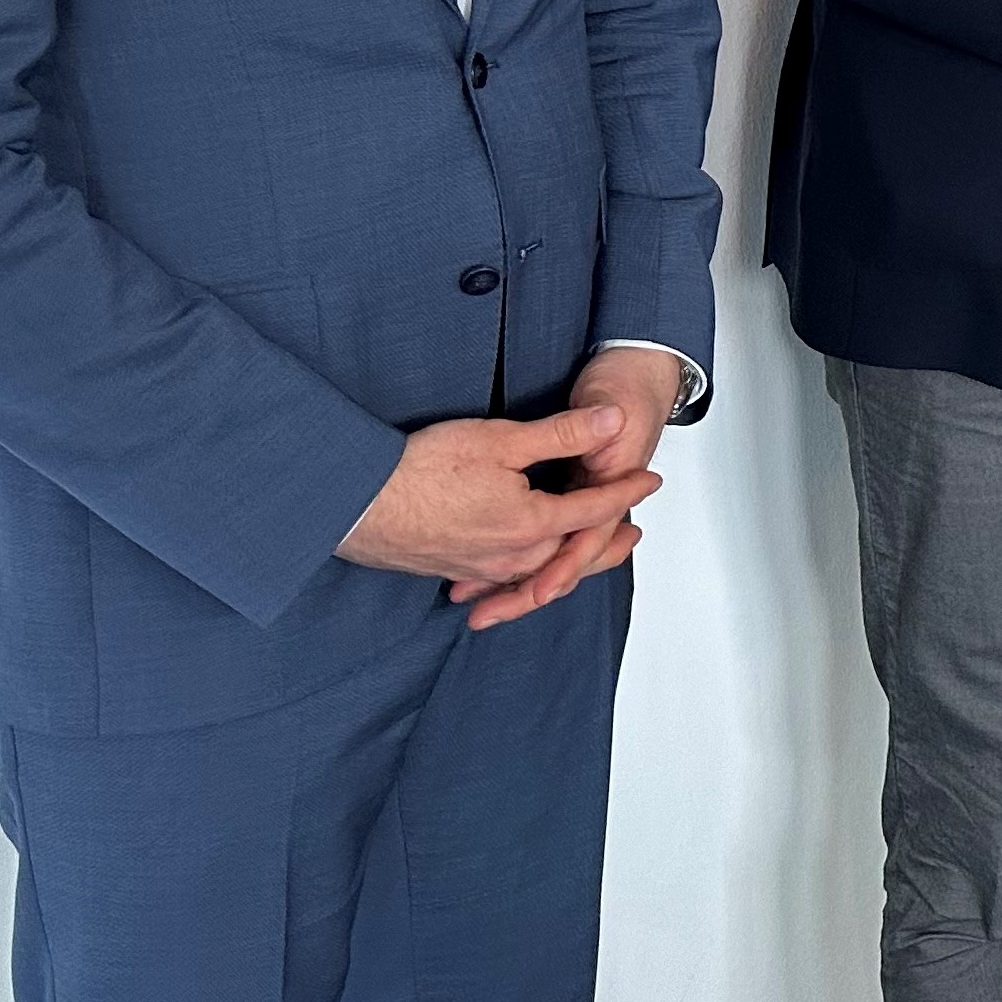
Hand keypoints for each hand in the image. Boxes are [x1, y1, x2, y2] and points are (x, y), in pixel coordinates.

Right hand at [334, 403, 661, 631]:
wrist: (352, 503)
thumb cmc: (418, 470)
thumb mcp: (501, 440)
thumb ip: (562, 434)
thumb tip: (613, 422)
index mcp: (530, 525)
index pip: (593, 509)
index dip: (625, 492)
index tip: (649, 482)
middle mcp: (509, 556)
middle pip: (572, 553)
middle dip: (605, 542)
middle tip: (631, 533)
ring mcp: (478, 569)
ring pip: (537, 572)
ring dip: (566, 562)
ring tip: (580, 552)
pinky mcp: (451, 570)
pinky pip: (501, 580)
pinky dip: (523, 576)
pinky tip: (517, 572)